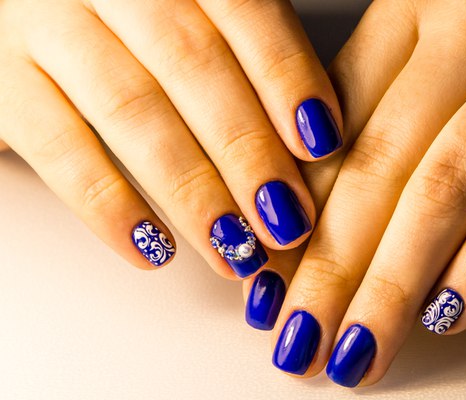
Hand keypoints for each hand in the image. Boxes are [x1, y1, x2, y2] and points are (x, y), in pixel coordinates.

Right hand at [0, 0, 343, 276]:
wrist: (26, 9)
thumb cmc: (131, 17)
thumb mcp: (186, 13)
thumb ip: (241, 54)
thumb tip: (313, 135)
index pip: (242, 9)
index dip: (286, 77)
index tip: (322, 144)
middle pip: (193, 65)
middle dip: (247, 150)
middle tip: (286, 220)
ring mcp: (44, 25)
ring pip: (133, 110)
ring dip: (192, 190)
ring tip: (234, 248)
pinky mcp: (0, 82)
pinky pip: (58, 148)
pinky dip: (109, 206)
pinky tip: (153, 250)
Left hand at [264, 0, 465, 385]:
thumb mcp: (423, 67)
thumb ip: (367, 131)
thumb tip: (298, 234)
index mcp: (406, 13)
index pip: (334, 135)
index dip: (295, 222)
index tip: (268, 290)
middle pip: (379, 168)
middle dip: (331, 269)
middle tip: (300, 339)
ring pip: (445, 191)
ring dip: (394, 286)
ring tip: (359, 349)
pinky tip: (442, 316)